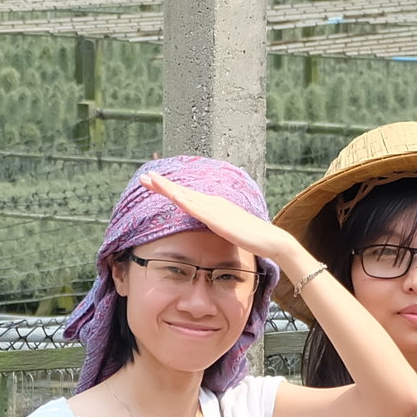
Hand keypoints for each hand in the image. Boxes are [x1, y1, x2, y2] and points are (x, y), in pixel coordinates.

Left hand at [139, 171, 307, 273]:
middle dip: (163, 184)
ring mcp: (214, 209)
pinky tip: (170, 194)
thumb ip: (220, 227)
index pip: (189, 196)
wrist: (271, 240)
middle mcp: (213, 203)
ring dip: (166, 186)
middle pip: (183, 191)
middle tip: (146, 176)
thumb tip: (213, 230)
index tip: (157, 184)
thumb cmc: (254, 239)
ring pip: (184, 195)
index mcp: (216, 206)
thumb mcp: (231, 230)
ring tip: (149, 179)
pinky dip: (181, 199)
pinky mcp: (216, 218)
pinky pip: (194, 208)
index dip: (172, 189)